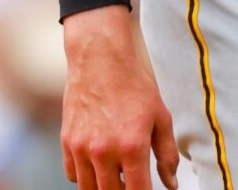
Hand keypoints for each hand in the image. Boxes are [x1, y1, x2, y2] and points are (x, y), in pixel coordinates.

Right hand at [60, 6, 179, 189]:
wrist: (100, 60)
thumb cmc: (134, 86)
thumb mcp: (161, 117)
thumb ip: (167, 155)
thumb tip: (171, 184)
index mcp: (132, 147)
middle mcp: (104, 152)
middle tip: (133, 180)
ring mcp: (81, 148)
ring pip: (89, 189)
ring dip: (104, 187)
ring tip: (117, 175)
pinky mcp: (67, 142)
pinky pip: (73, 175)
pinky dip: (85, 176)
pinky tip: (98, 164)